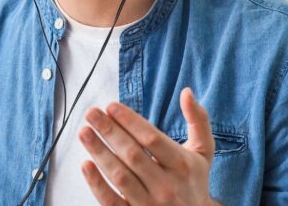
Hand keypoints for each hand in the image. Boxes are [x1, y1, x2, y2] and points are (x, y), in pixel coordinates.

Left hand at [78, 87, 218, 205]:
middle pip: (132, 154)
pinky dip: (97, 184)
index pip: (151, 139)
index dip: (130, 121)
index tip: (111, 106)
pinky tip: (86, 165)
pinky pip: (112, 202)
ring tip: (84, 132)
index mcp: (182, 165)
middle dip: (109, 131)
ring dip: (99, 152)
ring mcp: (150, 204)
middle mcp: (167, 185)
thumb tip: (186, 92)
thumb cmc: (193, 181)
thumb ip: (198, 121)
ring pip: (120, 176)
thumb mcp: (203, 152)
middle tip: (91, 113)